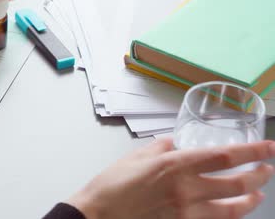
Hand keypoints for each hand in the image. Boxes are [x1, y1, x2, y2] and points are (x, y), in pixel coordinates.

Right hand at [67, 138, 274, 218]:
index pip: (225, 157)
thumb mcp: (135, 157)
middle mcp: (187, 190)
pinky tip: (232, 212)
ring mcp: (187, 213)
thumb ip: (160, 148)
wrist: (98, 216)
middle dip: (259, 176)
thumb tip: (174, 143)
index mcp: (175, 166)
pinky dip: (229, 216)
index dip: (252, 152)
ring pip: (232, 209)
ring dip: (250, 200)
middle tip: (267, 170)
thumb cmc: (111, 187)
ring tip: (257, 194)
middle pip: (237, 184)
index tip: (268, 148)